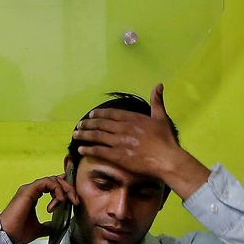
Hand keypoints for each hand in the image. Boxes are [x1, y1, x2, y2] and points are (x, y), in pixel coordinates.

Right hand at [0, 175, 79, 243]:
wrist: (7, 235)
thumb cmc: (19, 231)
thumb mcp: (39, 229)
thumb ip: (49, 226)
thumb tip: (59, 226)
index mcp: (33, 196)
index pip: (51, 186)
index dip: (64, 188)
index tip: (73, 199)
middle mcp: (32, 190)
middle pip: (54, 180)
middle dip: (68, 188)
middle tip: (75, 200)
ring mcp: (30, 189)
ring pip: (52, 179)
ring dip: (64, 188)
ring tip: (69, 200)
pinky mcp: (29, 190)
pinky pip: (46, 182)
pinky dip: (56, 188)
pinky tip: (60, 200)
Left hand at [70, 83, 209, 198]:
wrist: (167, 159)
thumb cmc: (166, 140)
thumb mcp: (161, 117)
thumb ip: (157, 101)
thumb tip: (159, 84)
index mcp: (132, 118)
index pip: (110, 114)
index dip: (99, 114)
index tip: (91, 115)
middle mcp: (122, 128)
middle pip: (100, 124)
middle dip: (87, 124)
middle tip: (79, 125)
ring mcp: (119, 142)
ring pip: (96, 136)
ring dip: (84, 135)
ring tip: (76, 134)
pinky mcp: (118, 156)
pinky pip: (99, 151)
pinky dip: (88, 149)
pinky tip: (81, 149)